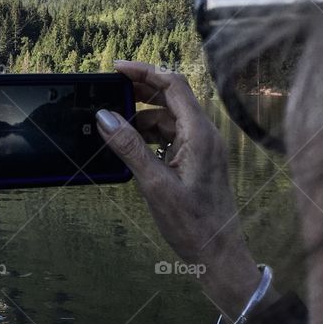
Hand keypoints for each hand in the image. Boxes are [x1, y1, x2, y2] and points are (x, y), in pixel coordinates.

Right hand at [96, 61, 276, 319]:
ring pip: (168, 117)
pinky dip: (148, 134)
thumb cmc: (193, 224)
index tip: (116, 68)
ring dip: (140, 115)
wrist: (218, 255)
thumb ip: (130, 147)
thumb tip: (104, 116)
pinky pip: (170, 136)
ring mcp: (201, 148)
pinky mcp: (196, 161)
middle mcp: (204, 135)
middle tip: (107, 90)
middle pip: (171, 96)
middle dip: (140, 89)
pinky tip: (129, 144)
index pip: (173, 85)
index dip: (144, 71)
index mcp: (200, 134)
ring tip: (112, 124)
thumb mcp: (155, 185)